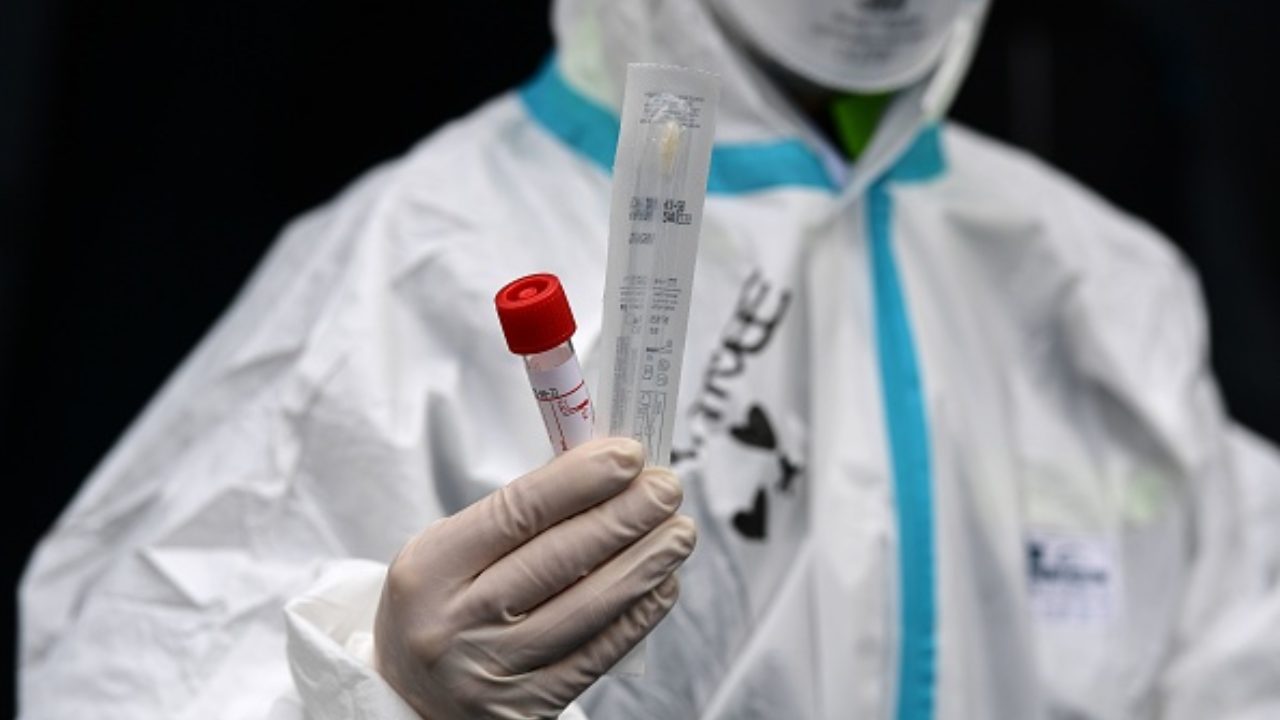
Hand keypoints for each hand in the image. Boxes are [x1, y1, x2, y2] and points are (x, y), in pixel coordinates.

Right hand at [373, 438, 694, 718]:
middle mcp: (456, 623)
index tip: (628, 455)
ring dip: (645, 564)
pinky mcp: (528, 709)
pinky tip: (663, 584)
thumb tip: (600, 471)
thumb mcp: (447, 555)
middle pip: (559, 559)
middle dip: (626, 516)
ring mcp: (492, 672)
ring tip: (680, 532)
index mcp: (429, 569)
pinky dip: (637, 615)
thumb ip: (515, 517)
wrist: (410, 700)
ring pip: (587, 609)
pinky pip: (597, 656)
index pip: (518, 511)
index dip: (580, 480)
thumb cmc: (441, 607)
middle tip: (667, 486)